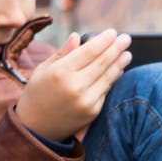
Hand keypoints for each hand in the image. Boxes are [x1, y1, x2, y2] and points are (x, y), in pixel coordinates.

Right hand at [17, 29, 131, 140]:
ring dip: (120, 62)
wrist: (35, 128)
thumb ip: (61, 53)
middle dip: (117, 48)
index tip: (113, 32)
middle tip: (126, 38)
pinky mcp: (93, 111)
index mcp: (60, 72)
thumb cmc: (36, 94)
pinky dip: (113, 78)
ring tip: (127, 53)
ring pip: (109, 76)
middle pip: (103, 61)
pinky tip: (117, 70)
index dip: (104, 40)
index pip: (89, 51)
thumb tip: (77, 36)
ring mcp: (86, 100)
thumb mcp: (43, 70)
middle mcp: (75, 86)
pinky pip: (106, 90)